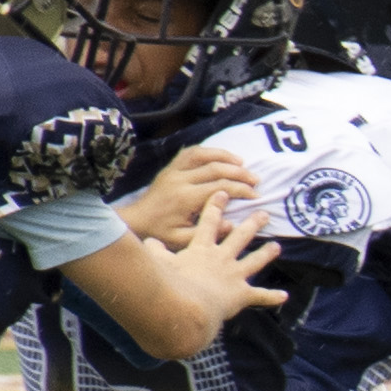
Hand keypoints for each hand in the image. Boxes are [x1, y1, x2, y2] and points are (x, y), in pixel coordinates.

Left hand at [114, 148, 259, 246]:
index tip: (255, 195)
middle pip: (215, 168)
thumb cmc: (160, 232)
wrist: (135, 221)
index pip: (220, 187)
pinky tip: (220, 156)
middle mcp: (180, 180)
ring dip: (225, 156)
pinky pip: (189, 152)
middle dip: (239, 172)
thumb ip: (206, 231)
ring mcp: (173, 171)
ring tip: (242, 163)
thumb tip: (232, 224)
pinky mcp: (170, 167)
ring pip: (203, 154)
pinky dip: (207, 151)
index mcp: (185, 198)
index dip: (241, 189)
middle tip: (255, 179)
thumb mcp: (182, 239)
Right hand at [165, 195, 286, 318]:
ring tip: (277, 246)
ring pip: (254, 260)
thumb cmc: (172, 284)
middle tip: (263, 212)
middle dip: (252, 223)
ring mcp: (234, 275)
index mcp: (202, 249)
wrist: (189, 306)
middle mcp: (222, 258)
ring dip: (266, 253)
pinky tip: (284, 296)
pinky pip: (260, 296)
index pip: (209, 222)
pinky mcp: (241, 295)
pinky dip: (272, 297)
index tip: (224, 192)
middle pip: (240, 236)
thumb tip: (148, 240)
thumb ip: (155, 251)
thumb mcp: (158, 263)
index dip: (216, 206)